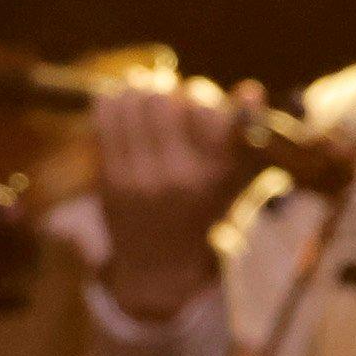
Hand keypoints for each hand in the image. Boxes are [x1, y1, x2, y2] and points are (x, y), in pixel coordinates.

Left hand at [95, 77, 258, 322]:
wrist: (160, 267)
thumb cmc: (202, 213)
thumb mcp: (232, 181)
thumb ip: (241, 135)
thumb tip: (250, 89)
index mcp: (214, 174)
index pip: (208, 110)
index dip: (203, 94)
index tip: (200, 101)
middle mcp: (177, 174)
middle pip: (164, 99)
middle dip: (168, 90)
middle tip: (168, 95)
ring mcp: (139, 175)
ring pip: (132, 101)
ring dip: (139, 90)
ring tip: (145, 95)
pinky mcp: (110, 176)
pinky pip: (105, 115)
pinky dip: (113, 100)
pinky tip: (121, 104)